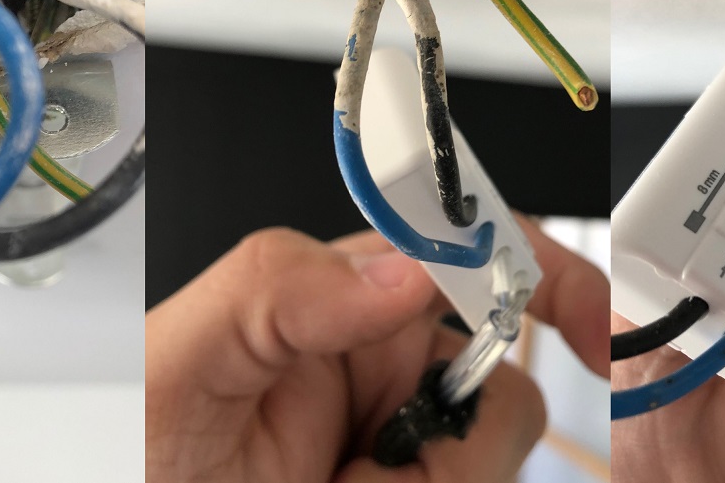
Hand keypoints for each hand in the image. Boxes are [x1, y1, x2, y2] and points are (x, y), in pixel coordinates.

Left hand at [147, 217, 608, 481]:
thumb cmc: (129, 450)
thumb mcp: (182, 357)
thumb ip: (281, 289)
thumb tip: (405, 268)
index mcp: (342, 305)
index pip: (470, 262)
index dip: (549, 280)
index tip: (595, 329)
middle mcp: (383, 375)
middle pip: (502, 388)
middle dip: (457, 443)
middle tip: (364, 473)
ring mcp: (400, 455)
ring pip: (491, 462)